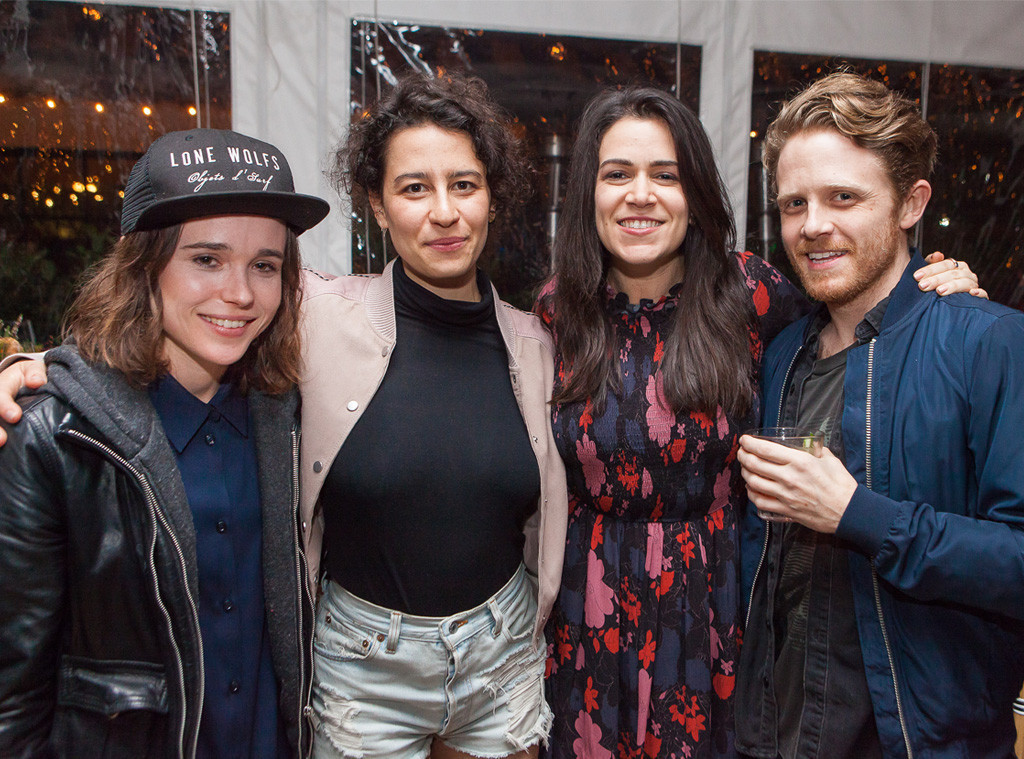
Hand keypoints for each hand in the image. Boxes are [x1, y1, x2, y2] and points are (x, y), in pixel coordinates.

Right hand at [0, 359, 46, 446]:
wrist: (25, 381)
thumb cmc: (30, 376)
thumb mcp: (33, 369)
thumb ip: (36, 373)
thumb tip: (37, 382)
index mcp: (1, 386)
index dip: (5, 406)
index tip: (15, 416)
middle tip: (2, 439)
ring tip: (2, 445)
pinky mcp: (0, 425)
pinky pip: (0, 435)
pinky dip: (1, 448)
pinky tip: (5, 455)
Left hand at [737, 434, 857, 533]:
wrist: (849, 512)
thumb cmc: (841, 485)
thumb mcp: (829, 459)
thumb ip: (815, 450)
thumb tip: (806, 444)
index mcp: (800, 461)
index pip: (765, 449)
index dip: (750, 443)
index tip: (744, 440)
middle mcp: (789, 477)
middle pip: (755, 464)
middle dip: (743, 456)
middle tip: (741, 452)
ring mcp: (785, 495)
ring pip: (754, 482)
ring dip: (745, 473)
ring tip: (745, 468)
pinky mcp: (785, 510)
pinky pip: (760, 501)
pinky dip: (751, 493)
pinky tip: (751, 488)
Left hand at [916, 251, 987, 298]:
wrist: (945, 306)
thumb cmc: (935, 287)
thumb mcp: (931, 275)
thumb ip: (932, 263)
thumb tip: (938, 255)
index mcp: (956, 266)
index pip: (945, 264)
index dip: (931, 269)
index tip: (916, 277)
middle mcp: (967, 274)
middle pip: (953, 274)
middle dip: (936, 279)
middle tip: (922, 286)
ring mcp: (974, 285)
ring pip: (965, 283)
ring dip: (953, 286)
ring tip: (939, 291)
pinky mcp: (980, 298)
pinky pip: (983, 294)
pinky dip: (979, 293)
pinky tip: (972, 293)